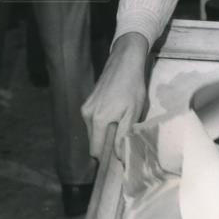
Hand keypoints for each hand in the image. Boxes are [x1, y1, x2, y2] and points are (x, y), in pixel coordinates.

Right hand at [81, 32, 147, 160]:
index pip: (95, 150)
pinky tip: (116, 113)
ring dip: (105, 131)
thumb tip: (119, 157)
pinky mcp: (88, 101)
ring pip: (93, 130)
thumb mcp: (133, 112)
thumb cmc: (132, 86)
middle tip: (123, 139)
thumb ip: (123, 136)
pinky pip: (94, 119)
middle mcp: (87, 115)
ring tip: (121, 123)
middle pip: (93, 140)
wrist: (125, 61)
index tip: (117, 157)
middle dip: (106, 143)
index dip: (106, 157)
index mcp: (97, 120)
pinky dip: (103, 122)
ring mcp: (86, 107)